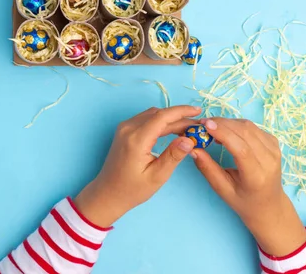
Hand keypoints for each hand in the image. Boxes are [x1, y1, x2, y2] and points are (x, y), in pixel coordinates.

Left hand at [75, 105, 201, 226]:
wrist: (107, 194)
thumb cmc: (132, 190)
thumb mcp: (157, 176)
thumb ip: (173, 156)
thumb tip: (189, 139)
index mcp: (136, 139)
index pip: (162, 117)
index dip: (181, 111)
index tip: (198, 111)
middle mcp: (128, 128)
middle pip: (158, 114)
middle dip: (179, 117)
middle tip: (197, 125)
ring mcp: (124, 127)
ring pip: (152, 114)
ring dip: (170, 118)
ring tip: (188, 127)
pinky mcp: (124, 130)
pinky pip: (145, 119)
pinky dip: (160, 121)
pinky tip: (172, 129)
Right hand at [193, 118, 305, 255]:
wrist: (269, 205)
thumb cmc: (243, 200)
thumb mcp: (222, 189)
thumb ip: (207, 168)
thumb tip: (192, 149)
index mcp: (257, 177)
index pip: (241, 149)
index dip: (223, 133)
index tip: (205, 125)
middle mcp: (269, 161)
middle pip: (245, 133)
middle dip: (222, 123)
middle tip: (203, 124)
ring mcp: (274, 150)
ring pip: (248, 126)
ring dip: (228, 122)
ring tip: (213, 128)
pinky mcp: (274, 142)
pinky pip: (252, 127)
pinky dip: (237, 125)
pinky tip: (227, 131)